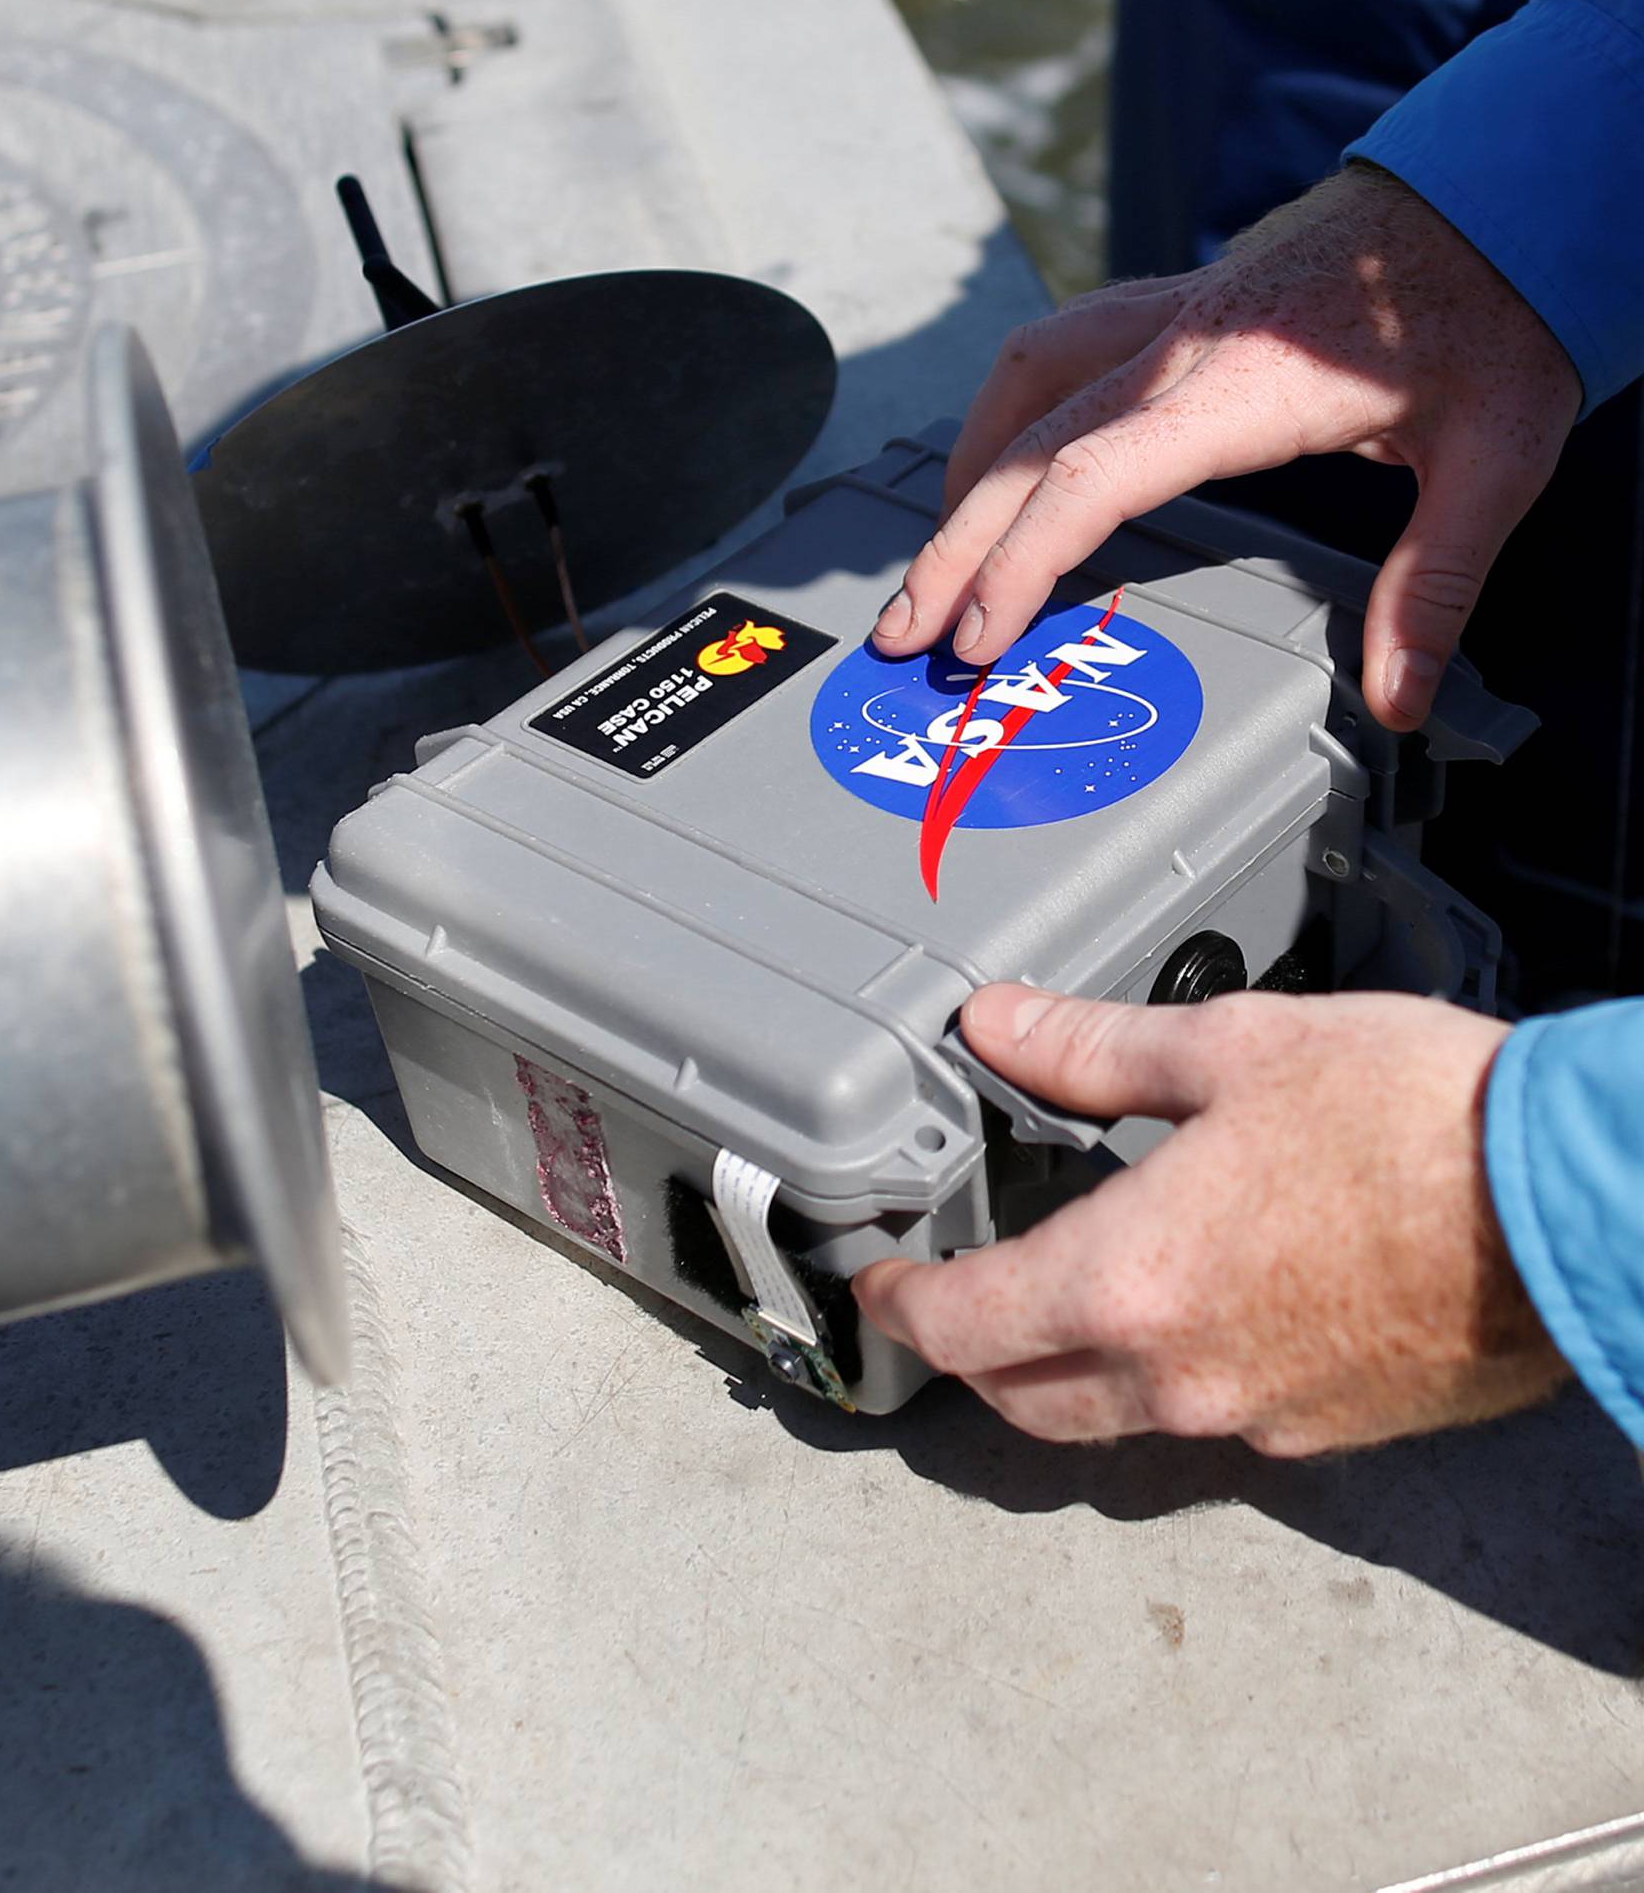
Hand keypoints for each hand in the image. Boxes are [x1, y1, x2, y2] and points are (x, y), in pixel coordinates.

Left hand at [853, 985, 1565, 1453]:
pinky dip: (1170, 1374)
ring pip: (1116, 1420)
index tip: (881, 1289)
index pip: (964, 1325)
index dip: (902, 1307)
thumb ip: (1093, 1046)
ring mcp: (1259, 1418)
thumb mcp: (1233, 1048)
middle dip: (970, 1355)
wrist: (1574, 1205)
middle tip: (952, 1302)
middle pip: (1024, 1400)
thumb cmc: (1417, 1119)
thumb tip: (999, 1025)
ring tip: (1060, 1302)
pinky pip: (1212, 1417)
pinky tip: (1196, 1306)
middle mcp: (1180, 1374)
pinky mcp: (1330, 1430)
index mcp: (1129, 1280)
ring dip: (1065, 1374)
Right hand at [871, 165, 1580, 729]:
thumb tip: (1402, 696)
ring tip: (939, 545)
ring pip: (1023, 380)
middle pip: (1023, 447)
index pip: (1088, 477)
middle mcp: (1181, 343)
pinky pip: (1057, 348)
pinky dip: (1008, 409)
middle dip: (951, 545)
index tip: (976, 631)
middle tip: (905, 627)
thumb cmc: (1494, 304)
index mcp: (1240, 387)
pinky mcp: (1176, 299)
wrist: (1496, 182)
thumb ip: (1435, 580)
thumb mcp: (1494, 454)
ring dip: (967, 467)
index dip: (1017, 560)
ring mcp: (1170, 312)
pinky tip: (1004, 449)